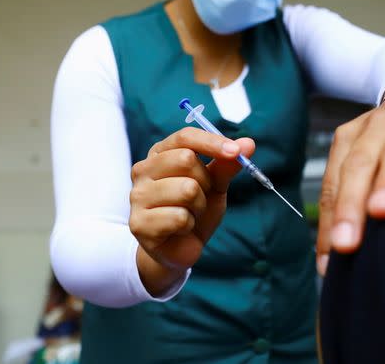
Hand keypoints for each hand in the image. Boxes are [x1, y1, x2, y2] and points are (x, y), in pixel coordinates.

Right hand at [130, 127, 254, 291]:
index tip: (236, 152)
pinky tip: (180, 230)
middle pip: (186, 159)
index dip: (212, 142)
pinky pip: (180, 217)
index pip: (185, 137)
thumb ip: (227, 164)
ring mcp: (137, 196)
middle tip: (201, 196)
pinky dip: (189, 225)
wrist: (181, 247)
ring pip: (186, 189)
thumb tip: (248, 143)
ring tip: (190, 214)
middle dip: (205, 181)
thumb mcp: (215, 184)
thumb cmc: (196, 209)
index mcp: (160, 153)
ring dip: (199, 206)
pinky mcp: (138, 223)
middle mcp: (143, 170)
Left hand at [316, 87, 384, 274]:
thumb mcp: (365, 163)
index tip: (329, 260)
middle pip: (359, 166)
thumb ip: (350, 201)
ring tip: (382, 210)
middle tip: (347, 244)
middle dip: (351, 205)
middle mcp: (375, 128)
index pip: (333, 183)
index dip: (330, 221)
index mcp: (349, 140)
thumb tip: (331, 261)